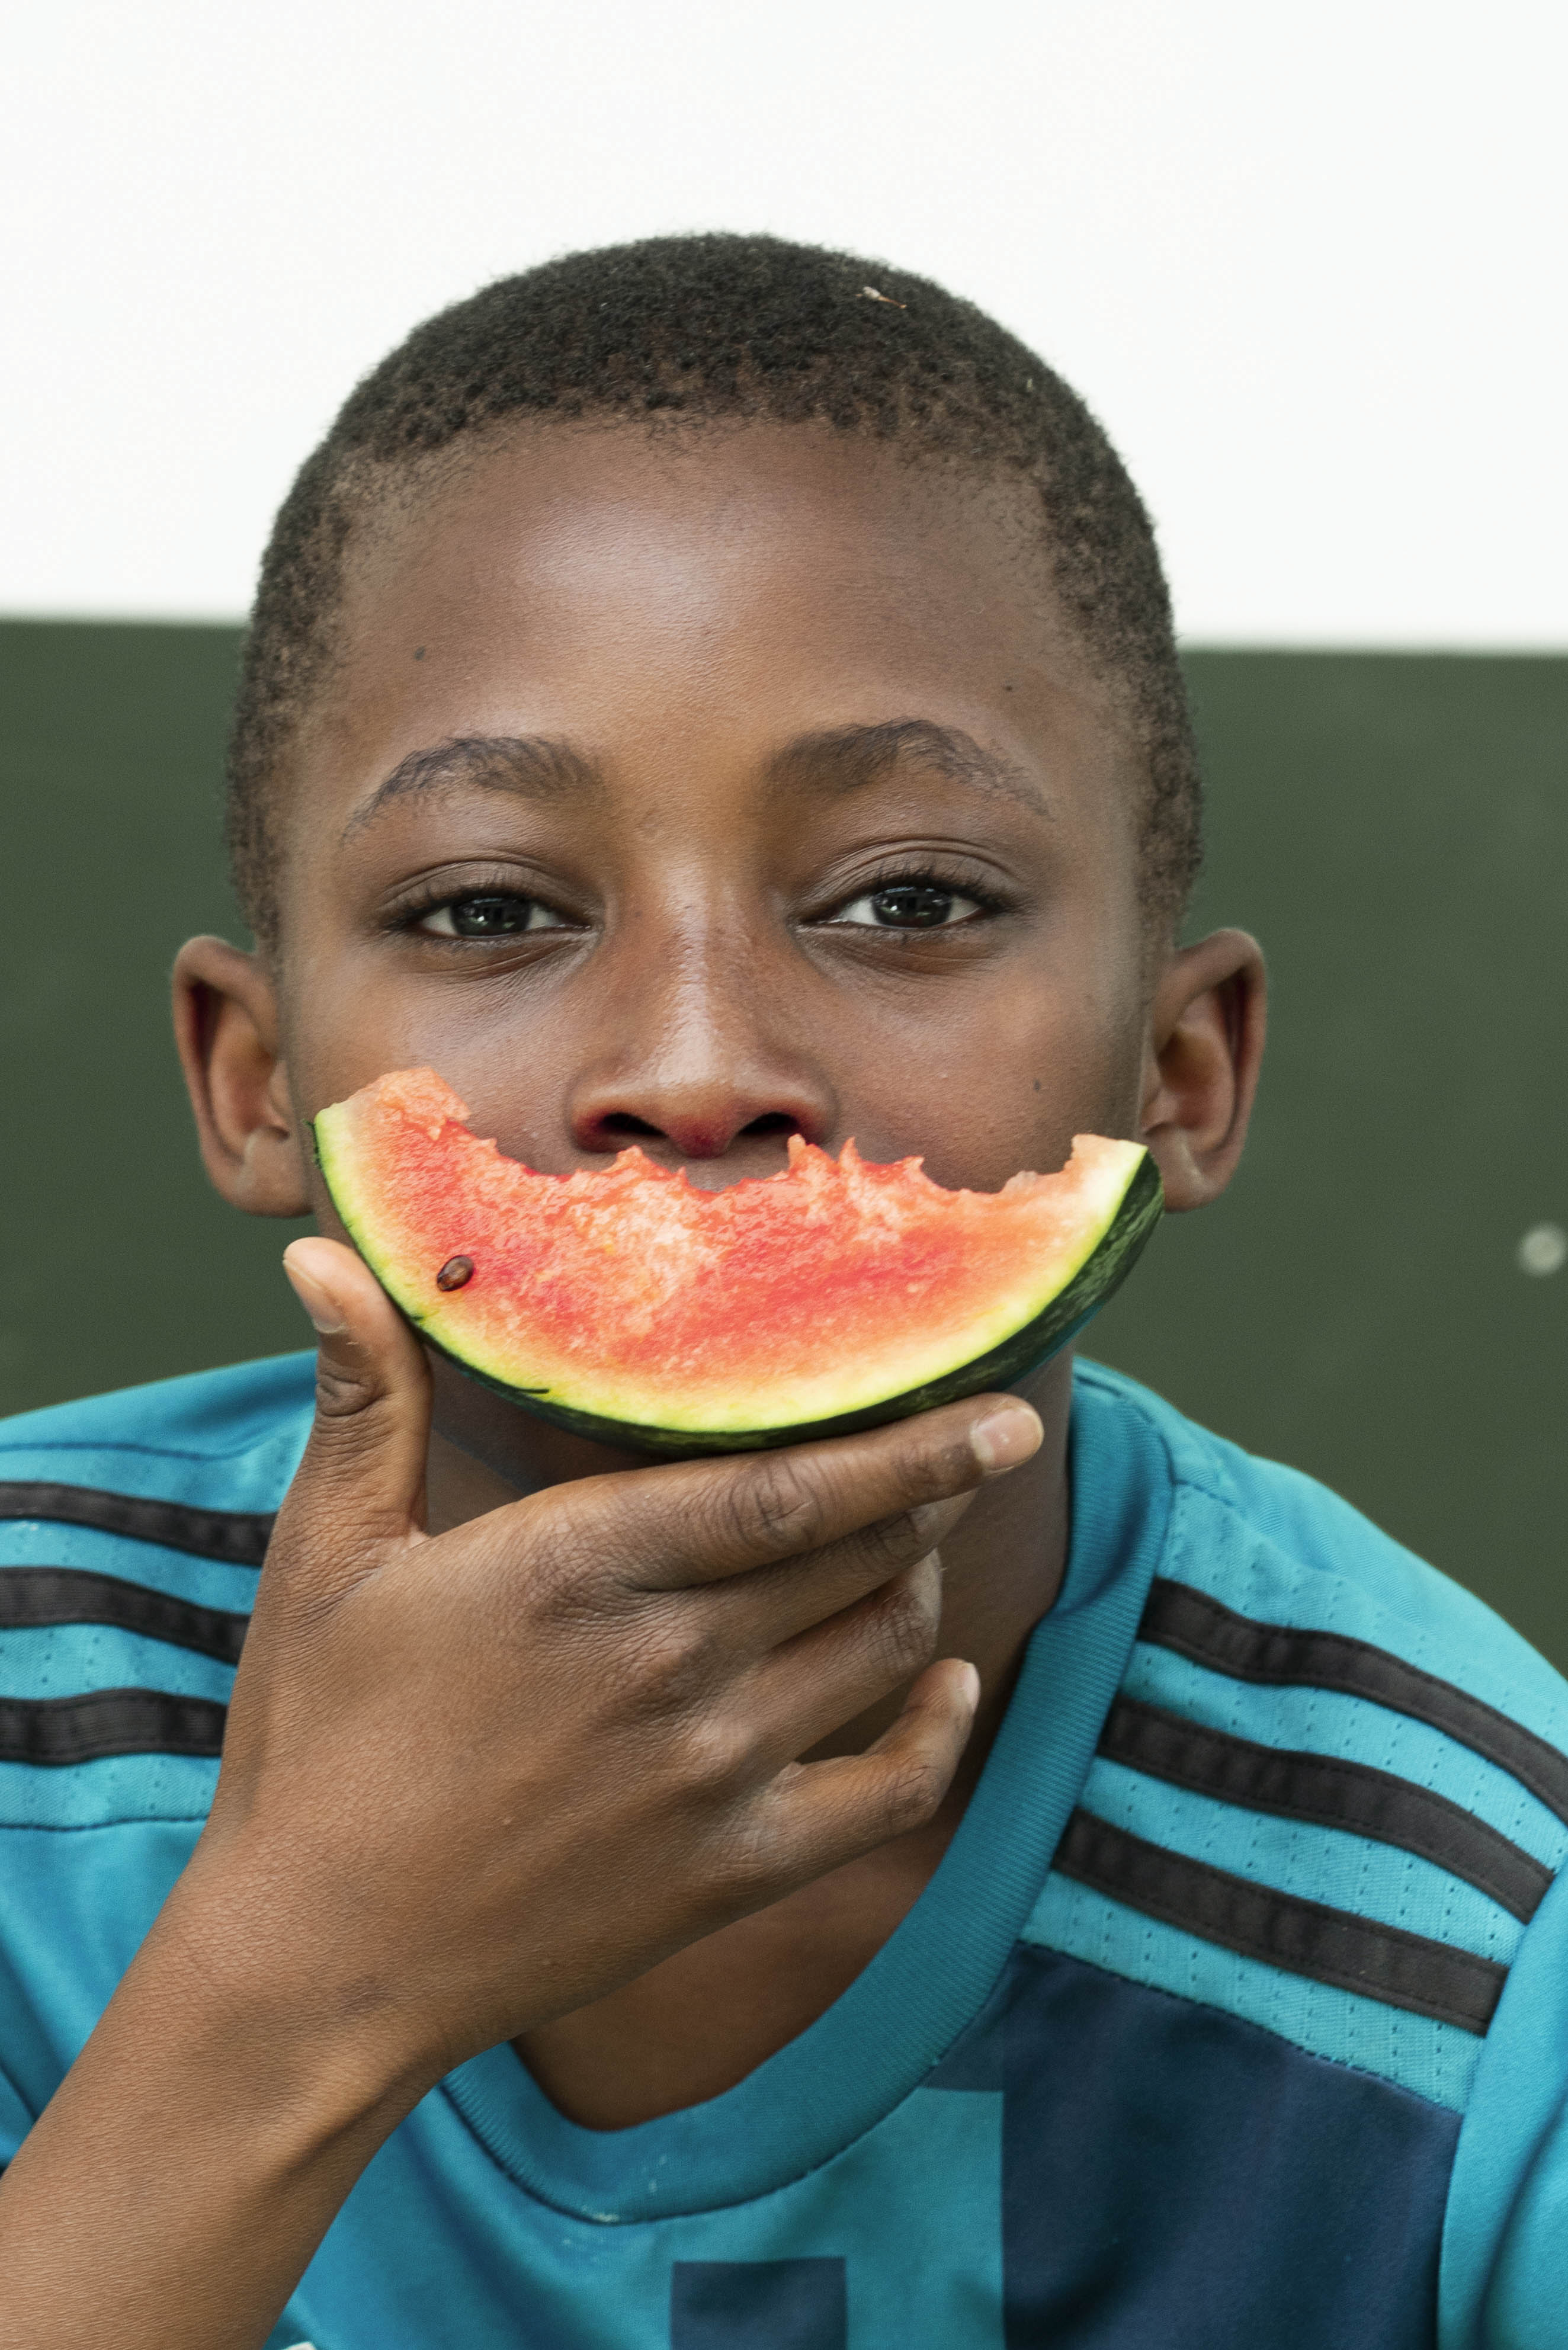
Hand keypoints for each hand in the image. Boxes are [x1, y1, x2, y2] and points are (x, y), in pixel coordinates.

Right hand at [0, 1236, 1040, 2349]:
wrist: (319, 1964)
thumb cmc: (318, 1742)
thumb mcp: (325, 1554)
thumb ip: (366, 1395)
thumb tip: (319, 1251)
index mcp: (584, 1566)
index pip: (794, 1486)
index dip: (913, 1445)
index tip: (1001, 1408)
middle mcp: (673, 1663)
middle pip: (860, 1554)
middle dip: (932, 1496)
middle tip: (967, 1450)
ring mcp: (714, 1775)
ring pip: (882, 1652)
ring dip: (918, 1588)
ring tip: (918, 1545)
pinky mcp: (732, 1874)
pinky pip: (890, 1796)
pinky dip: (939, 1733)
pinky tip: (949, 1685)